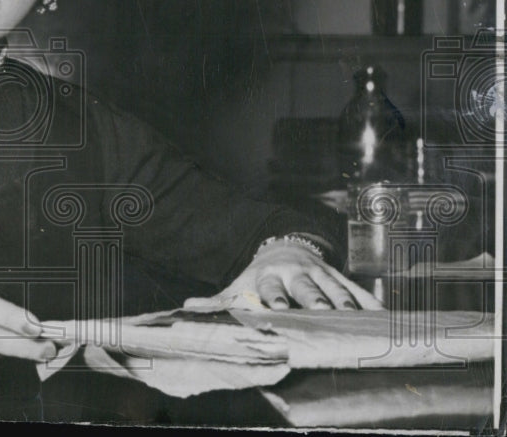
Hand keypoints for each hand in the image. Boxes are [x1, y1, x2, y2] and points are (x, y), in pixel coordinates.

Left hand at [184, 241, 383, 311]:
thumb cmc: (259, 277)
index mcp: (270, 278)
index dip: (275, 299)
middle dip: (315, 300)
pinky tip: (381, 318)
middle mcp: (297, 274)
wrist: (284, 249)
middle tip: (323, 313)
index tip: (277, 310)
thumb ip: (216, 301)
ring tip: (355, 319)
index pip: (271, 289)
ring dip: (345, 303)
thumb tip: (187, 308)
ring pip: (335, 288)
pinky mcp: (338, 277)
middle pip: (307, 289)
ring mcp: (320, 274)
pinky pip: (356, 290)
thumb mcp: (238, 285)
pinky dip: (369, 303)